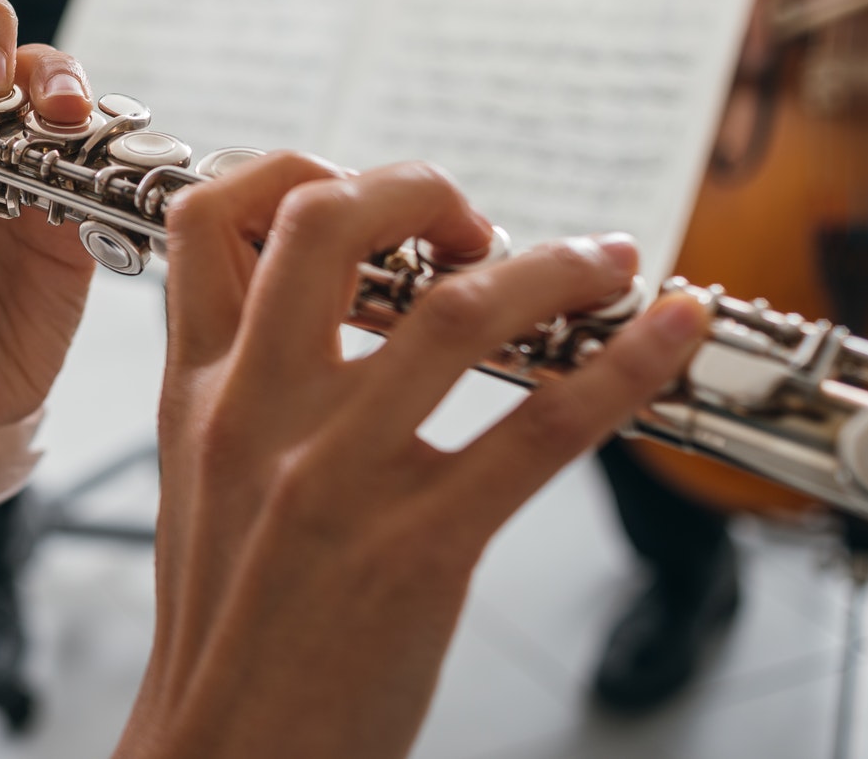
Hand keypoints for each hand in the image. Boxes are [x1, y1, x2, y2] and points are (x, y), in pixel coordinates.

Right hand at [116, 154, 709, 758]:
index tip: (368, 194)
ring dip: (556, 265)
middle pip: (328, 220)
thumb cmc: (230, 625)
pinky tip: (669, 334)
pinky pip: (544, 429)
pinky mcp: (420, 548)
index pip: (208, 217)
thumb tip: (334, 305)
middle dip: (421, 188)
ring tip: (603, 263)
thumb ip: (248, 383)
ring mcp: (337, 476)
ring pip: (459, 310)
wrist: (227, 756)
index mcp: (198, 391)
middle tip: (474, 220)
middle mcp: (259, 413)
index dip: (293, 168)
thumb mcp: (202, 478)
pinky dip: (628, 366)